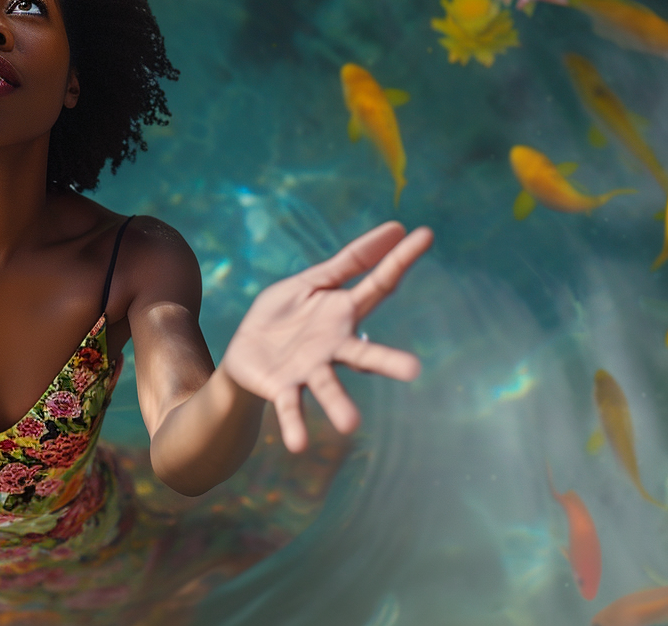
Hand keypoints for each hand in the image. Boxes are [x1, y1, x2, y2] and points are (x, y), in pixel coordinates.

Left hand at [219, 221, 431, 452]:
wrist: (247, 353)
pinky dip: (295, 425)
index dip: (400, 258)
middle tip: (414, 371)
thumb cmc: (287, 317)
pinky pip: (291, 406)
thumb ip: (351, 260)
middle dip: (388, 363)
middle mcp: (334, 346)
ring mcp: (310, 369)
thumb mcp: (313, 280)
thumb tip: (396, 228)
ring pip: (329, 387)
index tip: (425, 233)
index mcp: (343, 313)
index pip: (379, 283)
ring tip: (350, 425)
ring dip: (339, 406)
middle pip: (365, 355)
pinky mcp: (283, 386)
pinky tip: (297, 446)